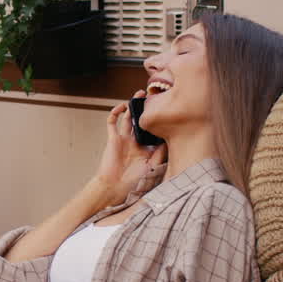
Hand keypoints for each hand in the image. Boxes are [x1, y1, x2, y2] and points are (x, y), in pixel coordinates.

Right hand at [94, 90, 166, 204]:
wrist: (114, 187)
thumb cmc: (133, 182)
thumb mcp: (153, 167)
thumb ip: (161, 153)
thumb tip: (170, 138)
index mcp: (145, 149)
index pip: (153, 131)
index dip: (159, 121)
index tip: (168, 111)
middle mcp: (135, 142)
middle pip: (141, 120)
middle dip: (146, 109)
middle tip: (154, 97)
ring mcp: (123, 139)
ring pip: (128, 117)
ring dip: (132, 105)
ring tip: (140, 94)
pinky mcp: (112, 138)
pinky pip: (112, 122)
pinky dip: (115, 112)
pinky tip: (122, 106)